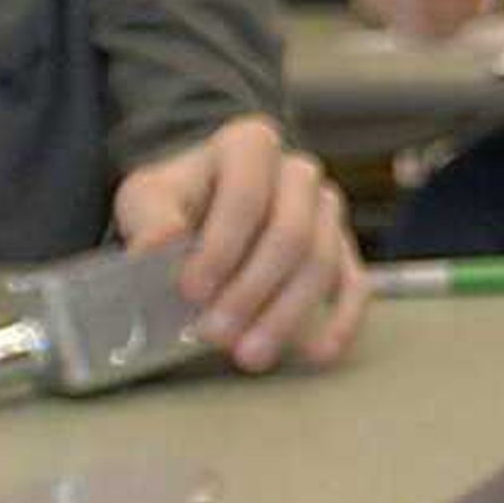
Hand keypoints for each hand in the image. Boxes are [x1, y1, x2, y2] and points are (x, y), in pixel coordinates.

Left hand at [113, 114, 367, 370]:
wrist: (202, 209)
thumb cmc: (177, 203)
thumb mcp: (148, 199)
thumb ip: (152, 219)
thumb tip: (157, 245)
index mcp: (250, 146)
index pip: (246, 195)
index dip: (221, 246)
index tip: (191, 291)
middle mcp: (298, 173)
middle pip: (291, 233)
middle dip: (253, 290)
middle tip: (216, 334)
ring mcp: (326, 210)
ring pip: (322, 263)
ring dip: (286, 314)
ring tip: (249, 355)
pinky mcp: (343, 249)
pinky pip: (355, 284)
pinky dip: (342, 322)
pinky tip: (318, 354)